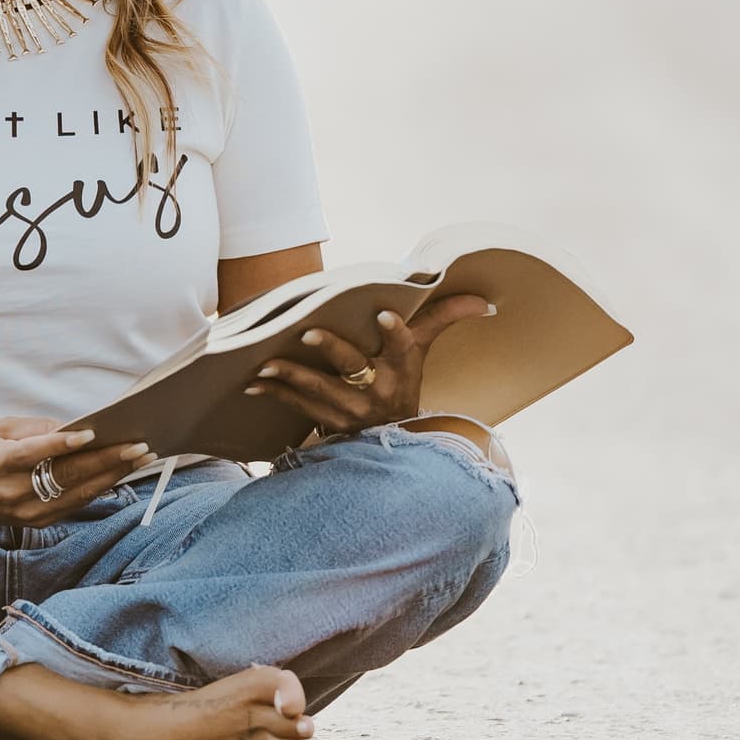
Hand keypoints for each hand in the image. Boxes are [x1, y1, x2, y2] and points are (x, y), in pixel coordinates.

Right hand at [0, 417, 156, 526]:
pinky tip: (120, 474)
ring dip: (113, 475)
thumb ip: (36, 429)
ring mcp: (27, 512)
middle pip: (67, 477)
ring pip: (78, 494)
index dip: (63, 444)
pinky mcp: (36, 522)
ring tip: (141, 458)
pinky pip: (74, 505)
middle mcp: (14, 492)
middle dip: (107, 461)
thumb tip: (75, 427)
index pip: (36, 454)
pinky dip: (99, 488)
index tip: (92, 433)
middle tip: (139, 446)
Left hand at [242, 293, 492, 436]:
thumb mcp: (421, 352)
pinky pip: (300, 407)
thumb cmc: (402, 381)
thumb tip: (484, 301)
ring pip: (320, 391)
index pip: (405, 349)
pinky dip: (277, 393)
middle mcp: (379, 394)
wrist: (390, 437)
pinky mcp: (329, 425)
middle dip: (331, 350)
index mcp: (403, 371)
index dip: (396, 334)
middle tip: (306, 332)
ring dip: (292, 376)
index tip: (383, 314)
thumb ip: (441, 319)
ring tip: (267, 363)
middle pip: (354, 369)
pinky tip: (255, 382)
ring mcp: (353, 413)